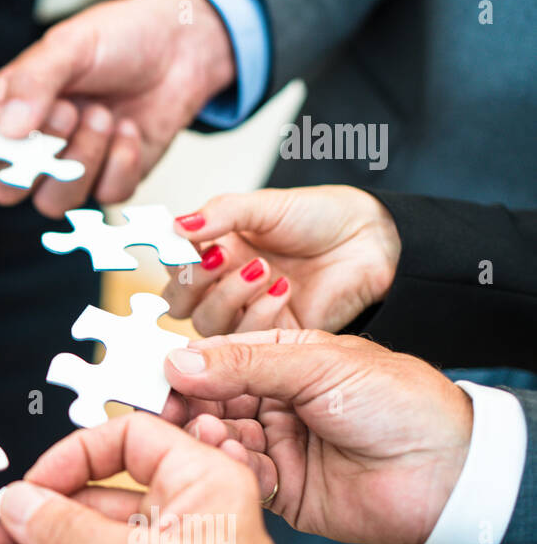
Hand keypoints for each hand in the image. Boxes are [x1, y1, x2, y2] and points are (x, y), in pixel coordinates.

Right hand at [0, 0, 235, 214]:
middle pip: (7, 189)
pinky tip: (129, 128)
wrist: (184, 45)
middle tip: (69, 113)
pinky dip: (122, 162)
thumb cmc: (119, 36)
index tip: (25, 124)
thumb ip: (33, 83)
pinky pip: (105, 196)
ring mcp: (71, 166)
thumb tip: (6, 131)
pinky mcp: (111, 179)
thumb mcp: (70, 46)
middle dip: (39, 159)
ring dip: (84, 159)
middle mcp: (34, 144)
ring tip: (105, 114)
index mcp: (9, 108)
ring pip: (55, 201)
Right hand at [161, 186, 401, 335]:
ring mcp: (245, 311)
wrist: (370, 241)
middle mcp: (222, 283)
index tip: (191, 243)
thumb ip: (221, 214)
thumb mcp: (266, 205)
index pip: (172, 264)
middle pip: (178, 302)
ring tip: (262, 269)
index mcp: (214, 249)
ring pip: (207, 322)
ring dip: (228, 295)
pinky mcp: (271, 337)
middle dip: (193, 282)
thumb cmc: (320, 218)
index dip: (175, 258)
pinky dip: (258, 312)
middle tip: (219, 258)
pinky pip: (245, 338)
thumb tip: (177, 226)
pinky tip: (283, 288)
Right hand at [163, 330, 472, 543]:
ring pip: (217, 440)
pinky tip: (236, 460)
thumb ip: (245, 364)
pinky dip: (230, 469)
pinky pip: (237, 477)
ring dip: (208, 437)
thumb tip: (180, 361)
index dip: (185, 368)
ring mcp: (276, 445)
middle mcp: (274, 401)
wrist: (449, 473)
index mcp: (284, 358)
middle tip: (167, 411)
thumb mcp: (319, 364)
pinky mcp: (280, 489)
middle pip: (209, 402)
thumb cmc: (402, 403)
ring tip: (211, 434)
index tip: (154, 376)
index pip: (217, 359)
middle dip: (188, 406)